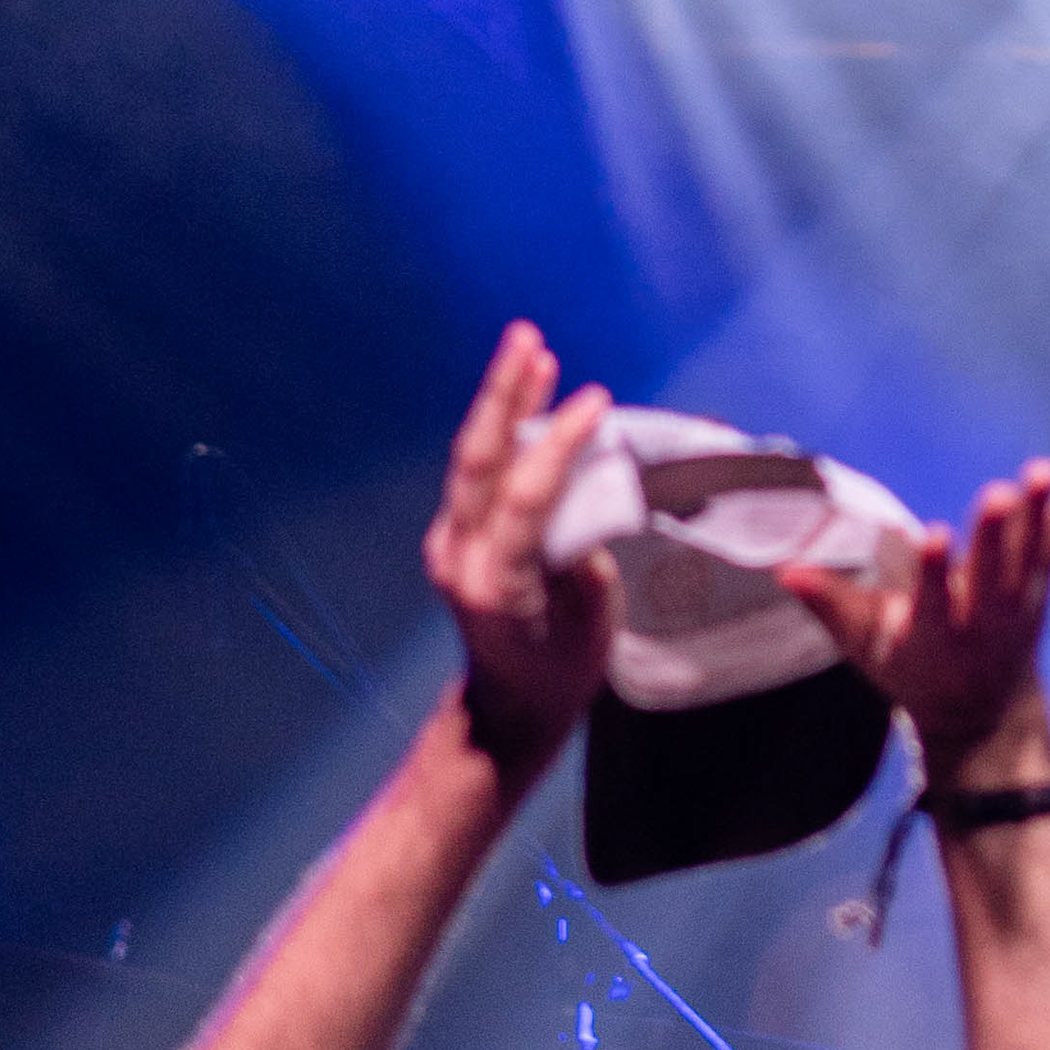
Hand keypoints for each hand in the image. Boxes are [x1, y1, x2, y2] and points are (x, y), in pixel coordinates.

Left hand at [423, 322, 616, 773]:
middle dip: (505, 396)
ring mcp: (450, 544)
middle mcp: (460, 556)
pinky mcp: (455, 537)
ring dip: (502, 403)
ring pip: (473, 459)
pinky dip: (504, 433)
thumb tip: (586, 490)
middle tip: (530, 341)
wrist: (505, 709)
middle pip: (479, 460)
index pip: (527, 496)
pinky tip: (528, 401)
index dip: (562, 443)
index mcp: (496, 583)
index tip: (600, 402)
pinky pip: (479, 475)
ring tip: (530, 351)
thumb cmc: (559, 673)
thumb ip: (583, 550)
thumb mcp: (591, 618)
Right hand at [784, 442, 1049, 789]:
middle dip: (994, 537)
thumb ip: (830, 607)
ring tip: (1044, 472)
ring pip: (1031, 550)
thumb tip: (782, 569)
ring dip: (1039, 510)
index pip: (933, 601)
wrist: (986, 712)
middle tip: (997, 497)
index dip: (933, 571)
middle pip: (991, 573)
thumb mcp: (869, 651)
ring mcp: (1020, 596)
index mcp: (936, 635)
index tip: (931, 537)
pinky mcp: (1041, 576)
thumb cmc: (915, 673)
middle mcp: (984, 616)